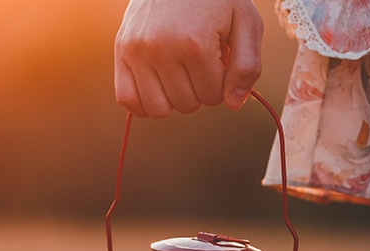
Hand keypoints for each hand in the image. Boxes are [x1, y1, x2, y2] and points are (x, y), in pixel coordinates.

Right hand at [114, 0, 263, 115]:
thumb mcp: (246, 22)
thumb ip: (247, 65)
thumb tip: (233, 104)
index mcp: (195, 43)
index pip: (214, 96)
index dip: (222, 83)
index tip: (219, 61)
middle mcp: (161, 49)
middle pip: (187, 105)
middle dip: (199, 90)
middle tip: (199, 64)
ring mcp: (137, 51)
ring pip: (158, 110)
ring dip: (173, 99)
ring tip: (180, 74)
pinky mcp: (121, 51)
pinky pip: (127, 99)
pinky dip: (144, 103)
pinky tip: (158, 88)